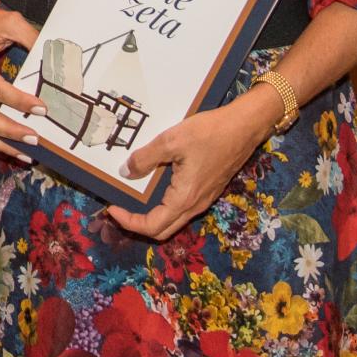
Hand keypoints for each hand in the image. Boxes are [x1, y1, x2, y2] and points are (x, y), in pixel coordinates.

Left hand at [104, 99, 270, 239]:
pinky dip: (164, 204)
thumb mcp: (171, 141)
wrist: (245, 126)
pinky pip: (182, 207)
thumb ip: (145, 158)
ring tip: (133, 196)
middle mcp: (195, 205)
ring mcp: (203, 199)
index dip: (128, 222)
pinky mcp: (207, 189)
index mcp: (184, 198)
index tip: (112, 209)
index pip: (152, 226)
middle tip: (119, 208)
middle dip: (138, 224)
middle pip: (163, 230)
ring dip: (151, 215)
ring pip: (173, 219)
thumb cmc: (210, 133)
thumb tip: (125, 172)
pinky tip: (154, 184)